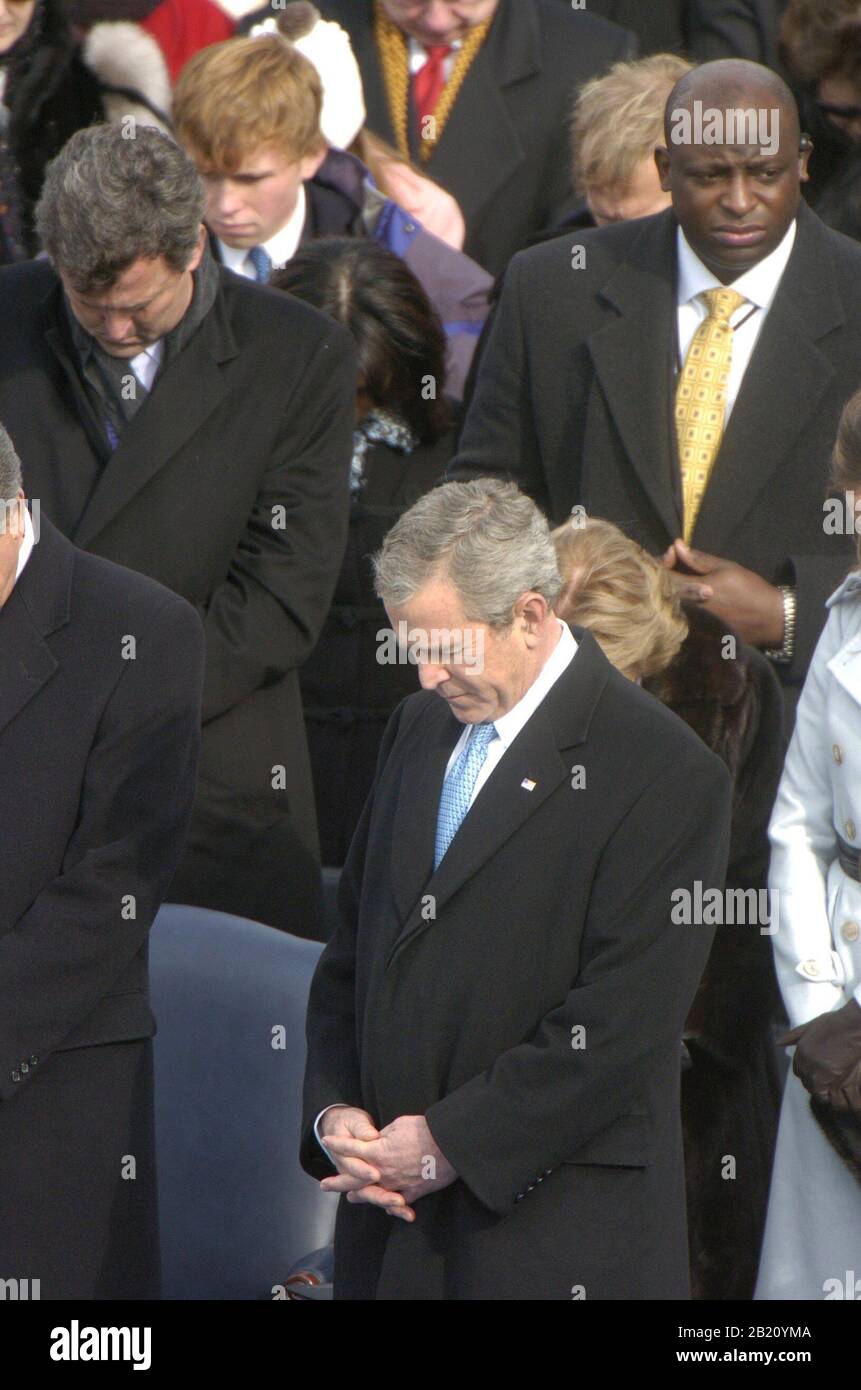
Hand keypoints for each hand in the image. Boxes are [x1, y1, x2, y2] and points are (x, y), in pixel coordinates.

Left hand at [321, 1114, 457, 1218]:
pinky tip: (386, 1207)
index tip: (326, 1140)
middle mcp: (383, 1172)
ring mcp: (397, 1185)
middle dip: (338, 1181)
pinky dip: (391, 1205)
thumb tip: (377, 1141)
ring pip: (374, 1193)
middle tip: (324, 1185)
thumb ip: (384, 1136)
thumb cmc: (424, 1130)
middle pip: (356, 1179)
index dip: (338, 1143)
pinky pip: (398, 1202)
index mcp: (378, 1152)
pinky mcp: (413, 1192)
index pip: (352, 1147)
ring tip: (349, 1197)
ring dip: (361, 1195)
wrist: (448, 1144)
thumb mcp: (399, 1125)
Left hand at [661, 540, 784, 646]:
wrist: (769, 619)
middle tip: (673, 563)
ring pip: (669, 604)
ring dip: (669, 589)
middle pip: (663, 591)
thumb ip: (698, 559)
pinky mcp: (697, 633)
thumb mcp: (726, 568)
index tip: (672, 553)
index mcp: (694, 591)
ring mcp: (692, 623)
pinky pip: (679, 616)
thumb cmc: (749, 589)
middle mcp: (689, 610)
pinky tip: (686, 595)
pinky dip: (678, 603)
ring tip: (679, 577)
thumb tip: (677, 545)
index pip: (664, 576)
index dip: (662, 562)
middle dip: (664, 575)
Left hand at [777, 997, 860, 1113]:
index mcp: (800, 1050)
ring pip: (813, 1088)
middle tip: (825, 1081)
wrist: (851, 1027)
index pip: (798, 1069)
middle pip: (805, 1079)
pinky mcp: (828, 1077)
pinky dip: (827, 1095)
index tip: (816, 1073)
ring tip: (830, 1089)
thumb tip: (778, 1043)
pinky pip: (823, 1094)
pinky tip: (834, 1093)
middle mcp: (804, 1061)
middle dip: (813, 1081)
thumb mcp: (811, 1026)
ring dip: (820, 1089)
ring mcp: (815, 1070)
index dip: (806, 1072)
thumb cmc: (835, 1024)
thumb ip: (794, 1036)